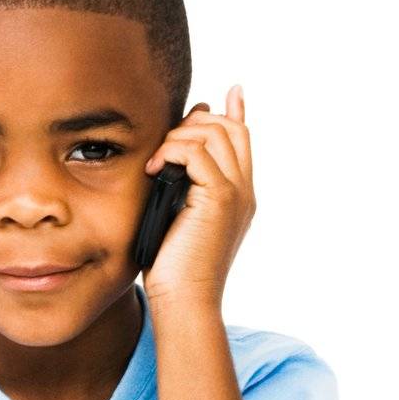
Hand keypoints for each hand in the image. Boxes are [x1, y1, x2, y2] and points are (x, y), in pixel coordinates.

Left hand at [142, 83, 255, 312]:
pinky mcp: (220, 198)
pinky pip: (197, 151)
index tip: (219, 97)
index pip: (242, 139)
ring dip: (178, 137)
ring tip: (156, 164)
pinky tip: (154, 169)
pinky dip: (172, 151)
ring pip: (215, 133)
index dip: (232, 112)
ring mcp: (235, 193)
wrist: (185, 302)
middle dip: (193, 124)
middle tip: (164, 145)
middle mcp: (244, 191)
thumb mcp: (175, 223)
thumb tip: (164, 166)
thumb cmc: (173, 273)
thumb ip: (179, 191)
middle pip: (230, 128)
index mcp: (239, 197)